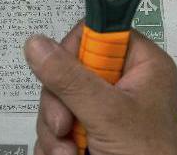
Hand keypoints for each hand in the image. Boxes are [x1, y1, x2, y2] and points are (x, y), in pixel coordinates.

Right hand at [24, 23, 176, 154]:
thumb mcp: (108, 114)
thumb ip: (70, 79)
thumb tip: (35, 43)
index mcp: (141, 64)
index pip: (96, 34)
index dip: (72, 52)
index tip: (61, 76)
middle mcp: (124, 83)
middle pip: (70, 72)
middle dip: (59, 105)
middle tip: (65, 127)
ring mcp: (108, 112)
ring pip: (60, 104)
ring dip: (56, 133)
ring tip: (71, 153)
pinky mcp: (95, 135)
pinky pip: (60, 130)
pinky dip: (57, 146)